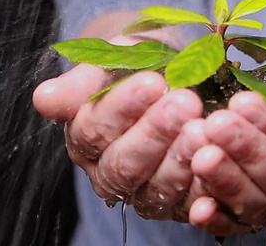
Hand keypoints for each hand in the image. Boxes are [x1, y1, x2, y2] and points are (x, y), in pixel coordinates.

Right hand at [32, 36, 206, 220]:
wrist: (176, 78)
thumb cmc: (141, 66)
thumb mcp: (115, 60)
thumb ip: (84, 81)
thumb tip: (44, 99)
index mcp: (85, 139)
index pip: (95, 129)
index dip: (122, 106)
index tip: (152, 81)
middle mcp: (109, 172)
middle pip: (125, 163)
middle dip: (156, 132)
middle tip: (185, 102)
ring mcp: (144, 193)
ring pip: (157, 188)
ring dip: (182, 159)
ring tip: (204, 128)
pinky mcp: (178, 205)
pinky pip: (190, 203)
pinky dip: (205, 186)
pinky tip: (221, 161)